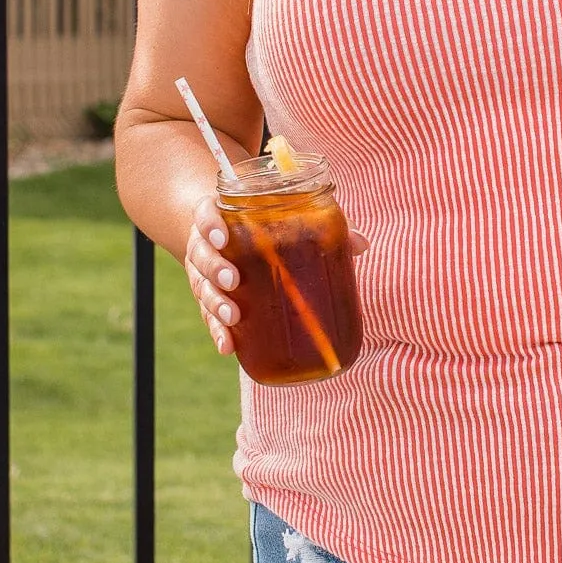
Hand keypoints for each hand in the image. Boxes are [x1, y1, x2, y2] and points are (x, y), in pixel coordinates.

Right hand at [183, 194, 369, 357]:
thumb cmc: (260, 224)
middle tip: (234, 280)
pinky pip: (208, 317)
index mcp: (219, 219)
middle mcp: (205, 246)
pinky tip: (228, 346)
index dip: (210, 225)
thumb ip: (319, 227)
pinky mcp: (209, 299)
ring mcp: (204, 274)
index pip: (205, 216)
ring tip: (232, 317)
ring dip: (215, 303)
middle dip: (215, 269)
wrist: (223, 234)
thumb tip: (360, 244)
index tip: (223, 237)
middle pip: (200, 255)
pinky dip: (217, 332)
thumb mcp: (281, 218)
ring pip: (202, 288)